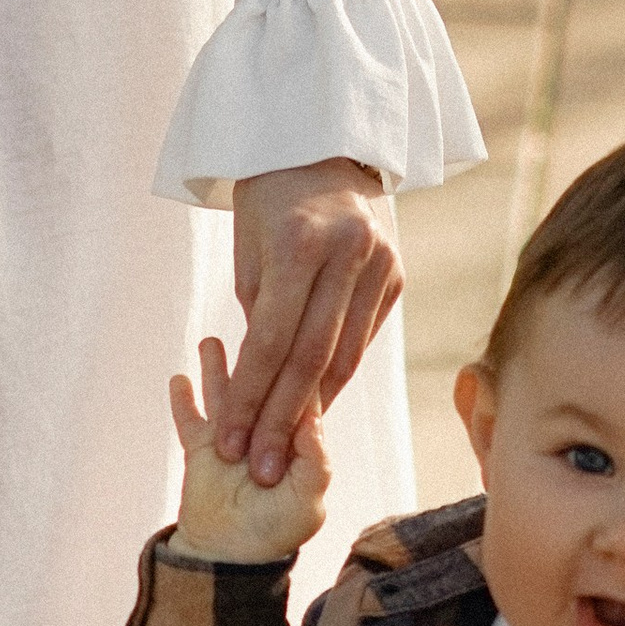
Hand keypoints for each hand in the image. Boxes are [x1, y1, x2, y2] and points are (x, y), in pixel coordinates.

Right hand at [169, 333, 329, 562]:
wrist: (228, 559)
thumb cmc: (275, 533)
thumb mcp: (309, 499)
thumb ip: (314, 457)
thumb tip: (310, 412)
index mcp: (297, 440)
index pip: (301, 393)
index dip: (300, 363)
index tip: (297, 329)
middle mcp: (264, 431)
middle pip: (261, 381)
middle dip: (258, 352)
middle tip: (254, 318)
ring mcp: (230, 438)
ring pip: (224, 392)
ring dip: (218, 367)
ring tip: (211, 341)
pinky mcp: (200, 450)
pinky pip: (189, 419)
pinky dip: (182, 399)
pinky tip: (178, 378)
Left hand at [218, 159, 400, 488]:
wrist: (318, 153)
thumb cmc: (266, 208)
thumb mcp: (248, 257)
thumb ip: (258, 322)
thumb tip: (260, 391)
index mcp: (301, 244)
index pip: (271, 341)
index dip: (248, 399)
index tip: (228, 444)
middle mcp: (348, 253)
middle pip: (311, 358)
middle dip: (280, 421)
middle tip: (259, 471)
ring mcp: (380, 264)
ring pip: (344, 357)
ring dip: (312, 410)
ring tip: (283, 453)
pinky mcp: (397, 277)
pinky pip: (362, 341)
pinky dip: (335, 379)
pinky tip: (313, 412)